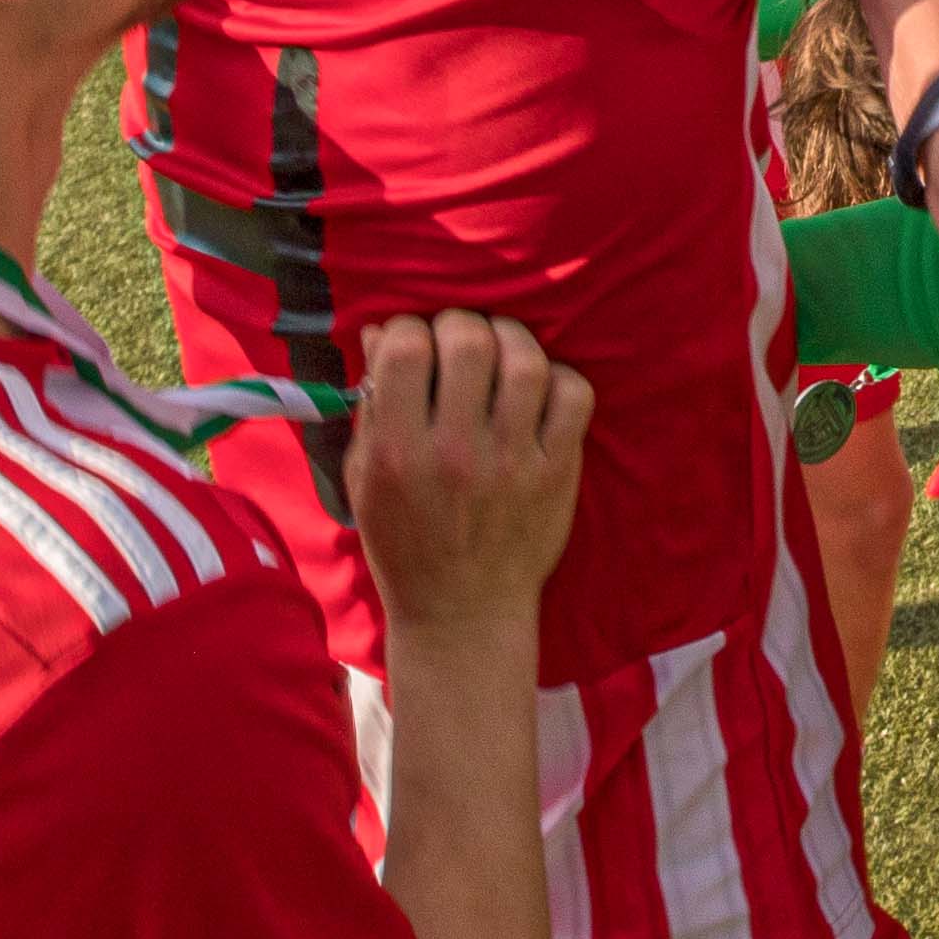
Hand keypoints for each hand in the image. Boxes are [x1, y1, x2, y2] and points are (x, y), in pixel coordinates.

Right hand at [345, 310, 589, 630]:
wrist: (462, 613)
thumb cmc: (405, 542)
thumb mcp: (364, 480)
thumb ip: (372, 407)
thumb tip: (384, 332)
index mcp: (397, 453)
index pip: (407, 349)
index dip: (410, 329)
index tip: (415, 342)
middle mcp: (455, 452)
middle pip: (469, 341)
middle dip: (461, 325)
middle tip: (459, 342)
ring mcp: (512, 462)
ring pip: (526, 361)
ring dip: (512, 340)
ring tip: (501, 351)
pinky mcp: (556, 472)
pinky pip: (573, 396)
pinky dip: (559, 378)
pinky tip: (538, 388)